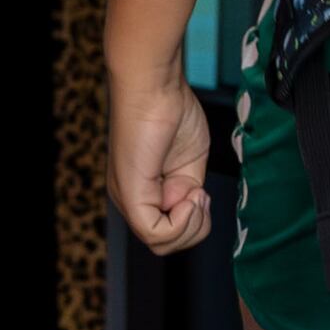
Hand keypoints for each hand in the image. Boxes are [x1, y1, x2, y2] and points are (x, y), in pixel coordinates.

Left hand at [111, 73, 212, 253]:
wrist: (155, 83)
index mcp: (144, 191)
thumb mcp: (190, 164)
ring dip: (191, 224)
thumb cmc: (172, 110)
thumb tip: (189, 211)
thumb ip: (188, 192)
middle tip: (200, 195)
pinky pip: (156, 233)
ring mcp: (127, 198)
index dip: (195, 223)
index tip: (202, 193)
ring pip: (162, 244)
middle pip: (166, 245)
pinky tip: (191, 196)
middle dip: (196, 227)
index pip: (169, 234)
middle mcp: (131, 198)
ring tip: (195, 193)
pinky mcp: (130, 193)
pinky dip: (183, 222)